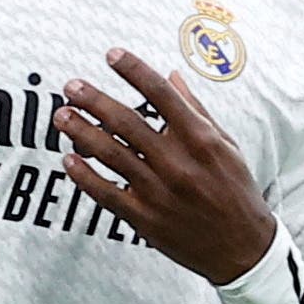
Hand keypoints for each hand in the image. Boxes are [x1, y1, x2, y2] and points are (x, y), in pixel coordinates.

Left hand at [54, 49, 276, 284]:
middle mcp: (177, 162)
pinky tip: (68, 159)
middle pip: (127, 122)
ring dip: (82, 132)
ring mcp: (159, 192)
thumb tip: (172, 76)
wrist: (241, 249)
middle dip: (94, 100)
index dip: (134, 71)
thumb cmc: (235, 191)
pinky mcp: (145, 218)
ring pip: (111, 155)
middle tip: (71, 85)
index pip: (161, 95)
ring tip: (62, 116)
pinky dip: (84, 176)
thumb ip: (196, 110)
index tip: (112, 54)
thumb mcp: (226, 146)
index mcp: (200, 139)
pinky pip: (106, 193)